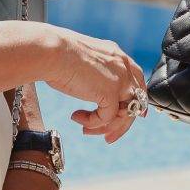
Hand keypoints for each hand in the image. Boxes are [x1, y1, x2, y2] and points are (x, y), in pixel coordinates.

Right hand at [36, 24, 146, 143]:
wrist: (53, 52)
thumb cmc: (58, 54)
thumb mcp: (84, 62)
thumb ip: (96, 74)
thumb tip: (92, 89)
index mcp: (116, 56)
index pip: (137, 79)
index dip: (136, 100)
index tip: (132, 116)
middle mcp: (123, 66)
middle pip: (135, 101)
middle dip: (121, 123)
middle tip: (107, 137)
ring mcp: (120, 79)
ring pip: (124, 113)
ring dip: (104, 126)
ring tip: (85, 129)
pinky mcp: (111, 92)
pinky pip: (107, 117)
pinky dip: (92, 122)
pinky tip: (77, 117)